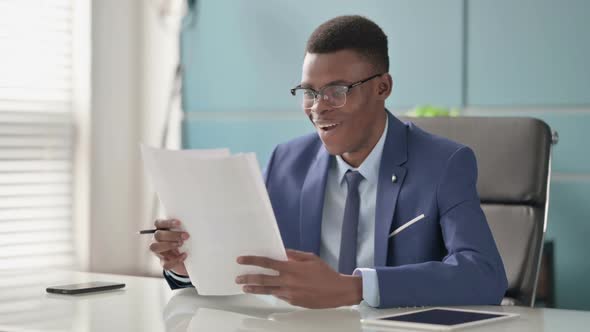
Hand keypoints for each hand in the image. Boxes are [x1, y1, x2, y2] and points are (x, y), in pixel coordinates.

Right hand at [149, 218, 189, 275]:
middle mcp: (157, 240)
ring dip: (168, 245)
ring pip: (155, 247)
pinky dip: (175, 260)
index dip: (167, 222)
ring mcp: (159, 252)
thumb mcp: (184, 234)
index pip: (158, 223)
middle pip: (158, 235)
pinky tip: (184, 256)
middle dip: (172, 235)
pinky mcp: (163, 262)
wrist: (186, 258)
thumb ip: (185, 229)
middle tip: (186, 236)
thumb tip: (195, 224)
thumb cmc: (185, 240)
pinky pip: (165, 263)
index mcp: (161, 229)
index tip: (179, 223)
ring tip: (181, 244)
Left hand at [235, 249, 362, 308]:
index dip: (252, 261)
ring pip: (268, 291)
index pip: (267, 263)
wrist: (337, 291)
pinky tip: (267, 291)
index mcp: (291, 268)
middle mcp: (288, 281)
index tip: (241, 260)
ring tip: (245, 288)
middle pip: (263, 279)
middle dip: (248, 278)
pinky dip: (272, 292)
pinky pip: (279, 296)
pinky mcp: (293, 302)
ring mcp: (290, 293)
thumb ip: (294, 255)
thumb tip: (282, 252)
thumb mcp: (310, 258)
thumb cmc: (325, 273)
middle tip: (238, 278)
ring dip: (254, 289)